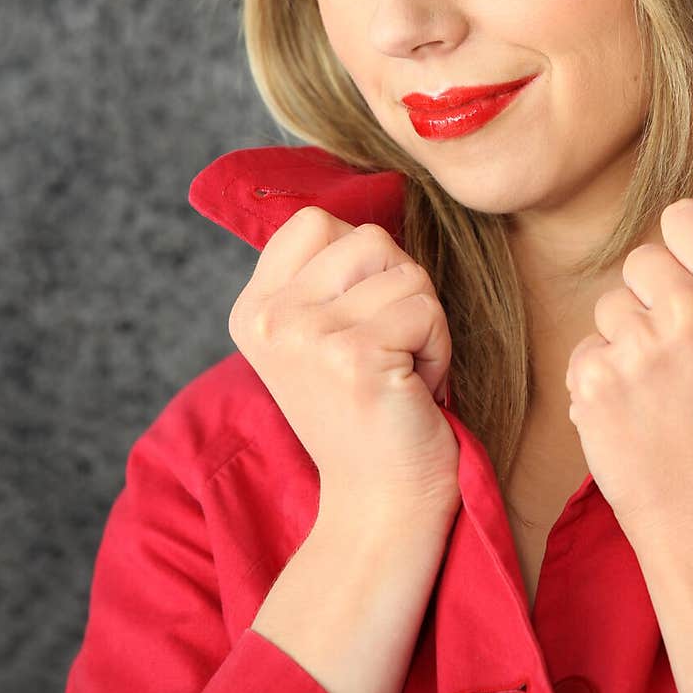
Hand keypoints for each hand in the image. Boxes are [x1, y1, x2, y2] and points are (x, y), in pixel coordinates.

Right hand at [228, 207, 459, 521]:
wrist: (381, 502)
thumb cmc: (369, 410)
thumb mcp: (324, 333)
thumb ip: (328, 271)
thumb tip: (377, 190)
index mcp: (253, 308)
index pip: (317, 221)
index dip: (362, 262)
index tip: (358, 323)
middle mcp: (269, 318)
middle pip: (370, 238)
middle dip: (400, 291)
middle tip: (387, 353)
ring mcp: (307, 336)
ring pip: (406, 272)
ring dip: (424, 322)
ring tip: (400, 371)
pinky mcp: (354, 356)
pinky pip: (427, 310)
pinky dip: (438, 350)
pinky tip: (413, 390)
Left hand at [564, 198, 692, 543]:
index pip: (684, 215)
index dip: (682, 243)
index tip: (686, 269)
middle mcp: (686, 309)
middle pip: (639, 260)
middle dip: (649, 297)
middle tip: (674, 348)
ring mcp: (636, 345)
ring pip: (609, 308)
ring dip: (625, 341)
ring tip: (656, 389)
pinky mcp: (593, 377)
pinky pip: (585, 349)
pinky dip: (600, 377)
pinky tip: (630, 409)